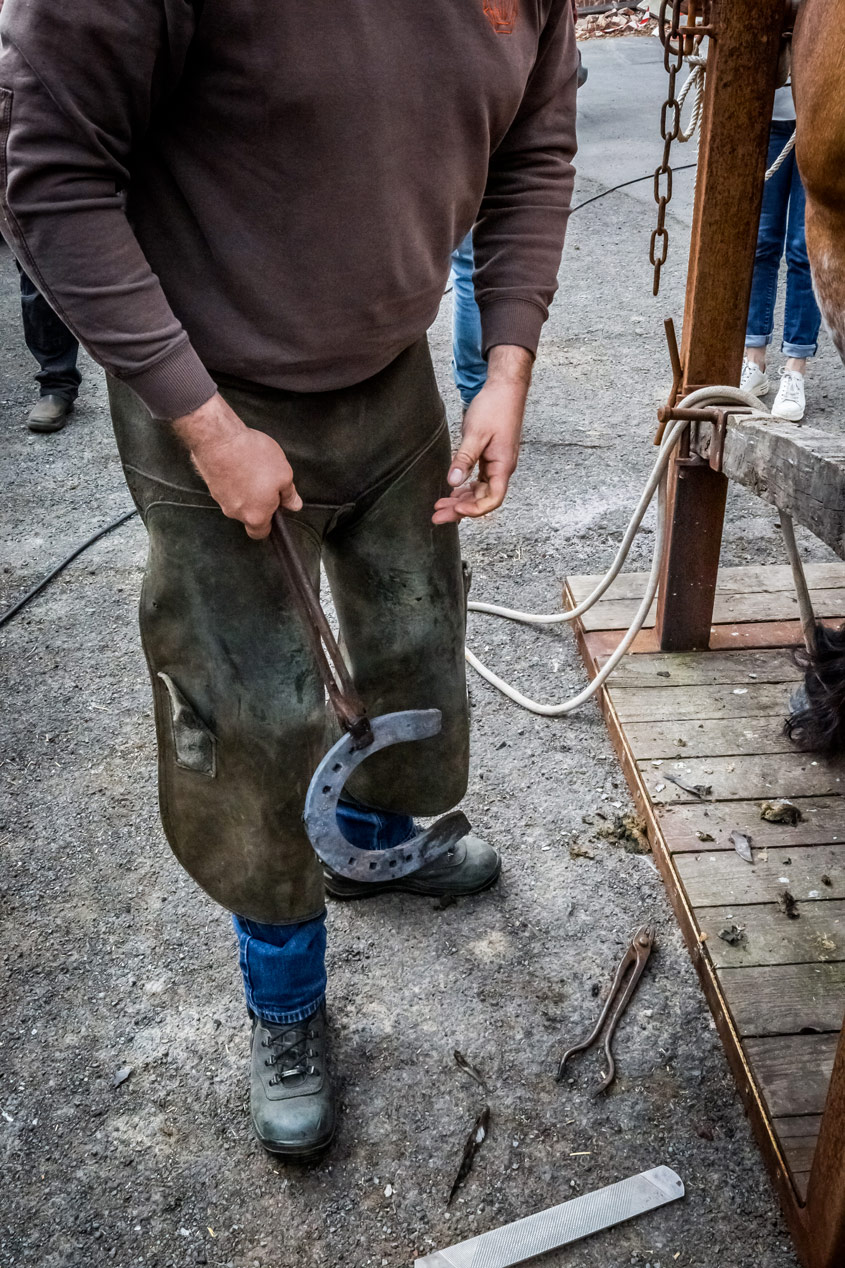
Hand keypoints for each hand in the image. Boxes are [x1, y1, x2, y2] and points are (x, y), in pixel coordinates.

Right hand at [172, 392, 301, 538]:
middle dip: (259, 502)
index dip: (270, 524)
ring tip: (254, 468)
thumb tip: (294, 504)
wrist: (219, 439)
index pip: (261, 533)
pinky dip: (235, 479)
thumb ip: (289, 494)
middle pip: (249, 515)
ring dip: (247, 489)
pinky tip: (241, 463)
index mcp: (255, 516)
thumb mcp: (283, 475)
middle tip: (268, 483)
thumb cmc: (252, 457)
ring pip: (238, 500)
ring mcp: (220, 499)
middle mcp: (235, 512)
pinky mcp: (211, 484)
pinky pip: (227, 487)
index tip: (275, 510)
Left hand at [432, 345, 531, 524]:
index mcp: (503, 466)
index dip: (473, 509)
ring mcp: (497, 464)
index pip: (492, 500)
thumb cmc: (495, 408)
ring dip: (461, 501)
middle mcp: (502, 469)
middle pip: (483, 500)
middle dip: (460, 510)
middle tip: (437, 516)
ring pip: (480, 492)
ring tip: (440, 506)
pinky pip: (479, 481)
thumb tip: (453, 482)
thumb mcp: (476, 434)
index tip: (454, 509)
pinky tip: (453, 491)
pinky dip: (466, 489)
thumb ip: (464, 459)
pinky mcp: (491, 458)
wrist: (506, 389)